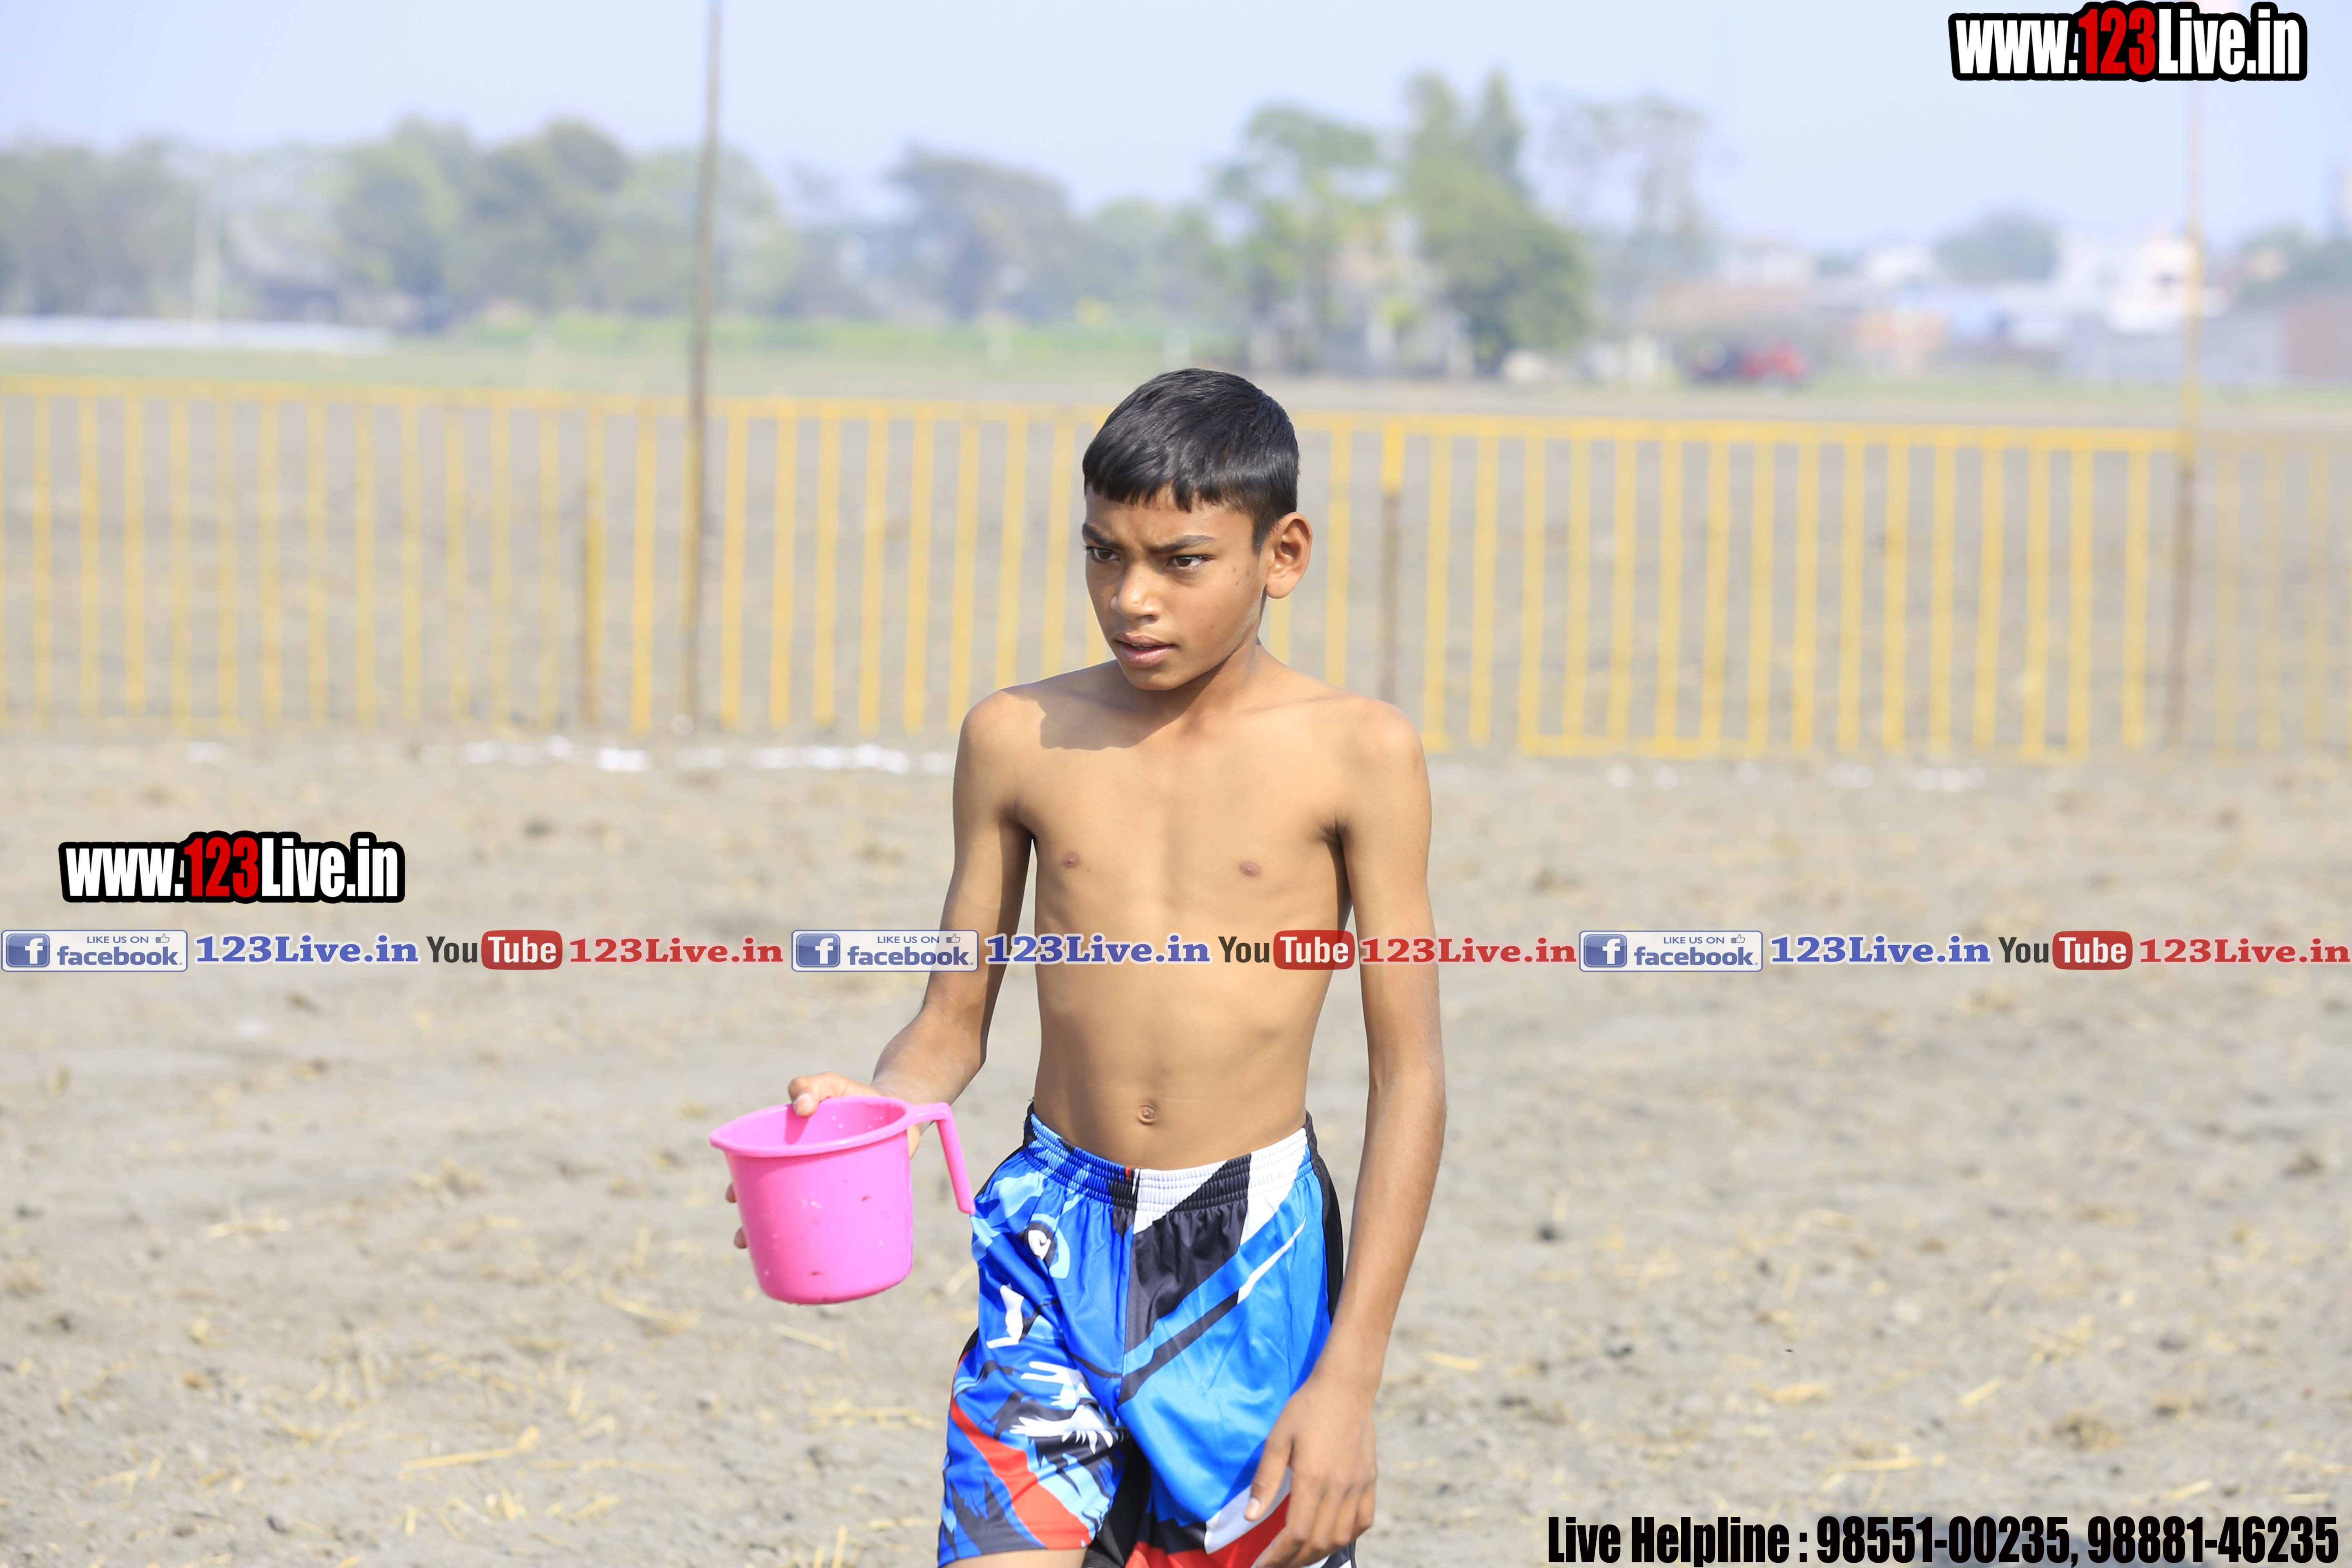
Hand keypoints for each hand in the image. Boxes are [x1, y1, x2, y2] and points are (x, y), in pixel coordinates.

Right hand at [726, 1073, 925, 1248]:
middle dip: (753, 1223)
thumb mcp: (832, 1085)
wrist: (901, 1109)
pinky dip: (827, 1246)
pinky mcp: (856, 1201)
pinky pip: (837, 1227)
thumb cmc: (856, 1097)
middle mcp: (805, 1174)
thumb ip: (813, 1086)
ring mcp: (831, 1190)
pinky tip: (823, 1265)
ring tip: (771, 1257)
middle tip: (742, 1239)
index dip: (741, 1188)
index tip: (733, 1199)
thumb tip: (800, 1106)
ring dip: (782, 1241)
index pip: (757, 1172)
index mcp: (790, 1150)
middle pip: (771, 1204)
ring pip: (801, 1222)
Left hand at [1244, 1366, 1378, 1566]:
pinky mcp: (1370, 1481)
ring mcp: (1359, 1486)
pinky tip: (1329, 1538)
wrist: (1346, 1386)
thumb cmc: (1306, 1408)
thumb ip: (1265, 1480)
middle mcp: (1339, 1488)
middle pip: (1317, 1543)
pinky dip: (1345, 1537)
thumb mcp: (1278, 1439)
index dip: (1277, 1557)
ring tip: (1297, 1556)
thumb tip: (1250, 1517)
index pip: (1295, 1534)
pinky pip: (1363, 1522)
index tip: (1261, 1566)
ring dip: (1317, 1553)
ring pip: (1340, 1537)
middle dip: (1293, 1561)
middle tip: (1274, 1564)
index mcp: (1313, 1478)